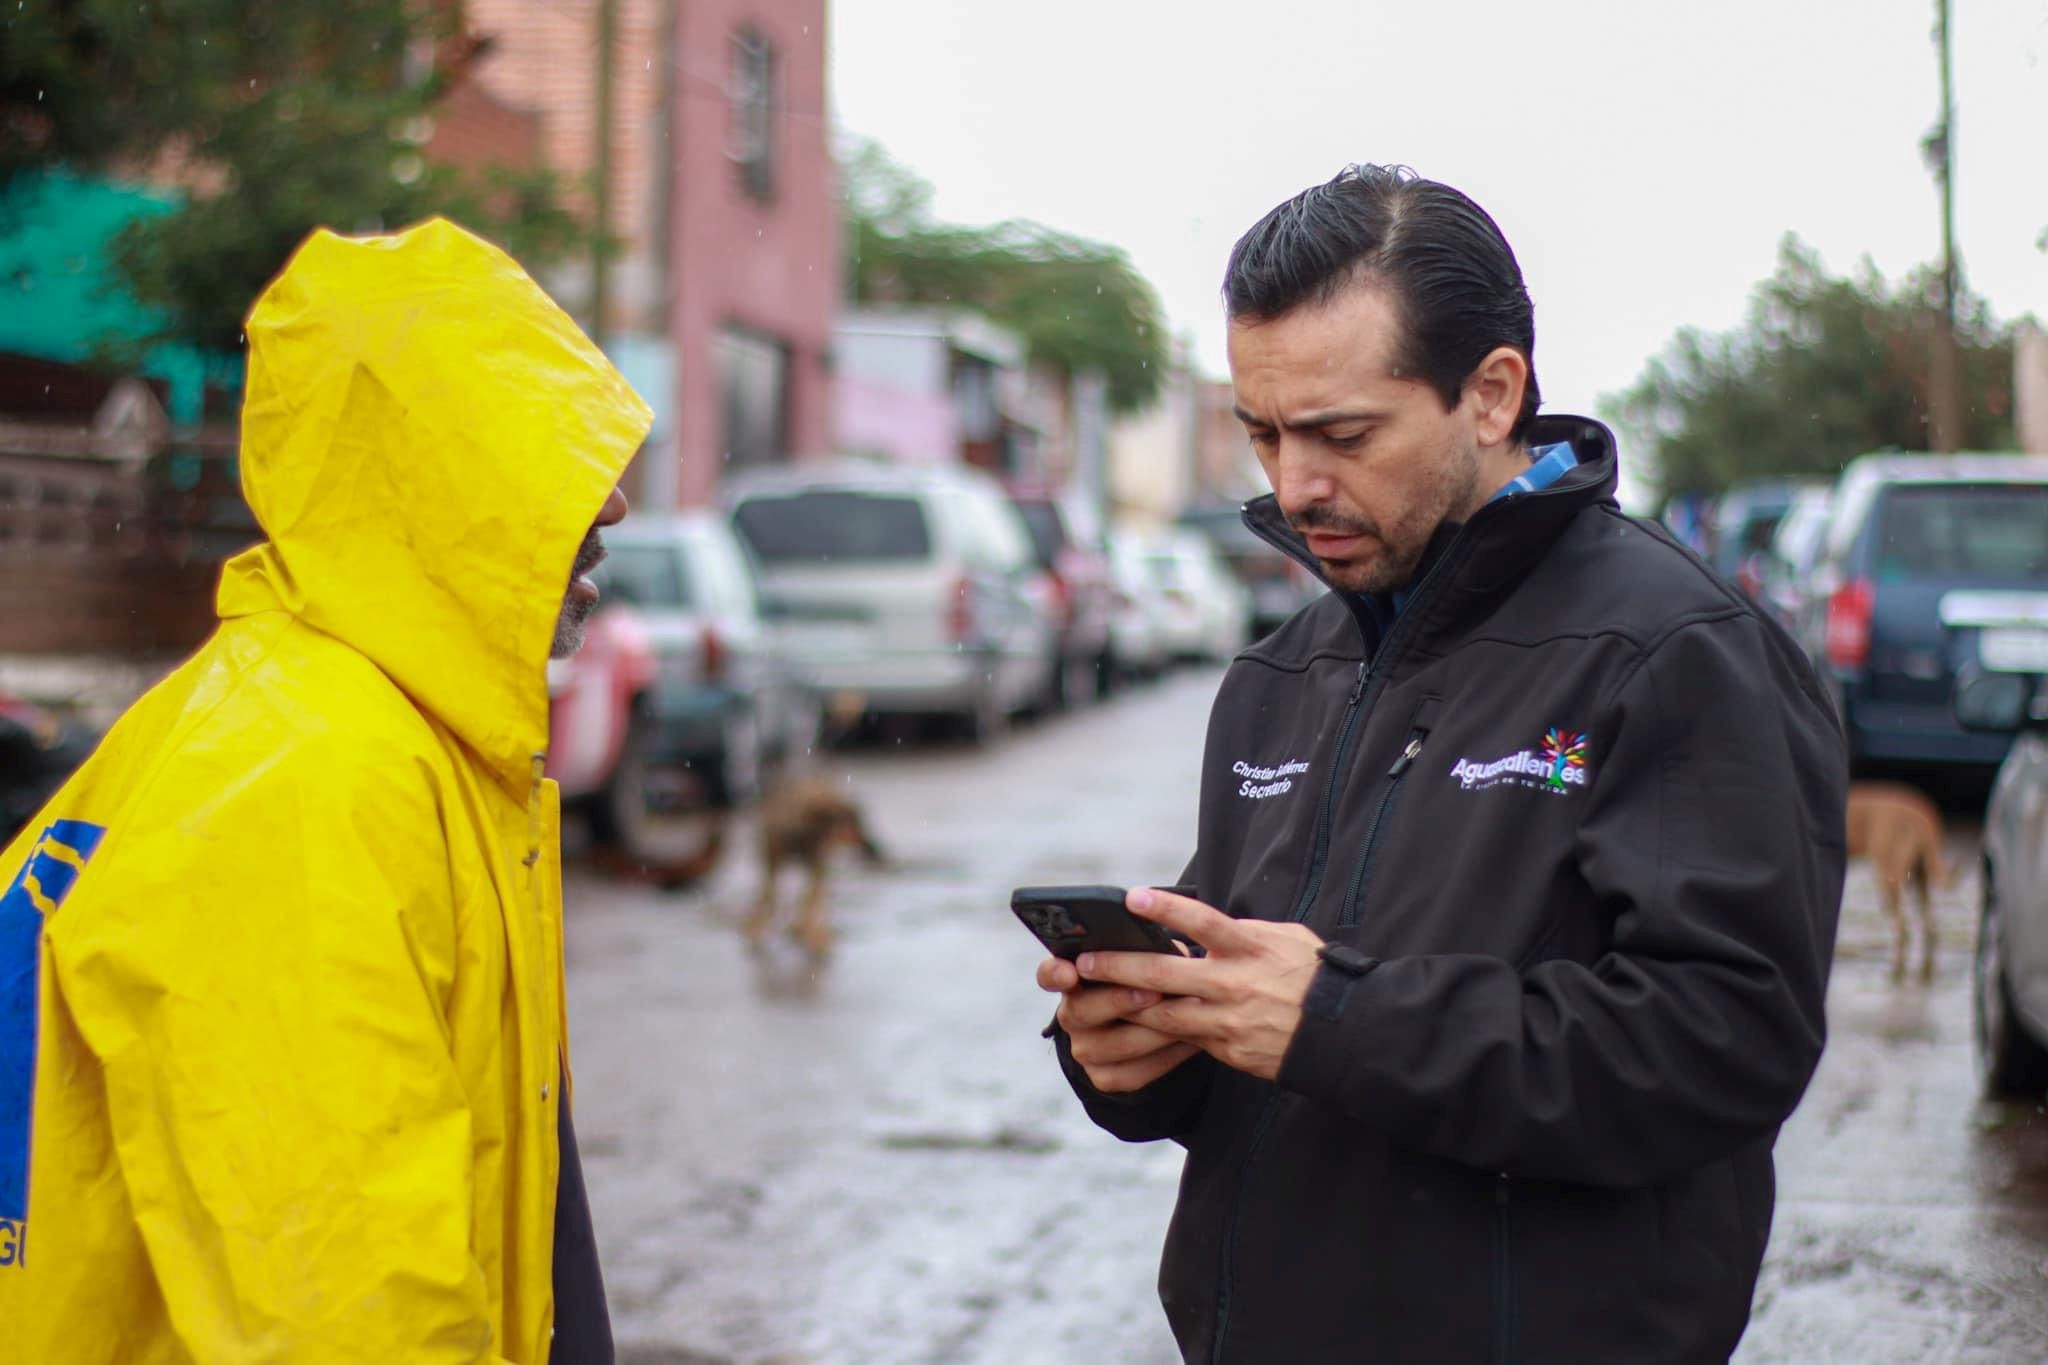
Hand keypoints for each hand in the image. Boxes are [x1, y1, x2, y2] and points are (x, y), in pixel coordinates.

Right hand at [1038, 953, 1199, 1092]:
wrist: (1148, 1027)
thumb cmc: (1146, 978)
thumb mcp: (1143, 959)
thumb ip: (1146, 951)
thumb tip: (1172, 952)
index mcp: (1071, 979)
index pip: (1049, 975)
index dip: (1056, 973)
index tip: (1070, 971)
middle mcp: (1070, 1015)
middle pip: (1082, 1010)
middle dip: (1120, 1000)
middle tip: (1155, 991)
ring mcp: (1085, 1050)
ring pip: (1116, 1044)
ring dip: (1154, 1029)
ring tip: (1186, 1015)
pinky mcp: (1105, 1078)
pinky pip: (1136, 1072)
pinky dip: (1167, 1056)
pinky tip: (1191, 1040)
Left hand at [1075, 887, 1321, 1081]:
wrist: (1345, 1032)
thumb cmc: (1313, 976)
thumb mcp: (1284, 939)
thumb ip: (1242, 933)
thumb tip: (1205, 928)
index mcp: (1250, 948)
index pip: (1202, 923)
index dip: (1167, 909)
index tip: (1132, 897)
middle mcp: (1234, 984)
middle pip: (1165, 973)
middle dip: (1118, 966)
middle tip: (1083, 961)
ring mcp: (1228, 1021)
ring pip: (1163, 1014)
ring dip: (1125, 1004)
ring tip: (1091, 995)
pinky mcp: (1227, 1050)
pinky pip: (1184, 1041)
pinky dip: (1156, 1031)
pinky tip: (1130, 1024)